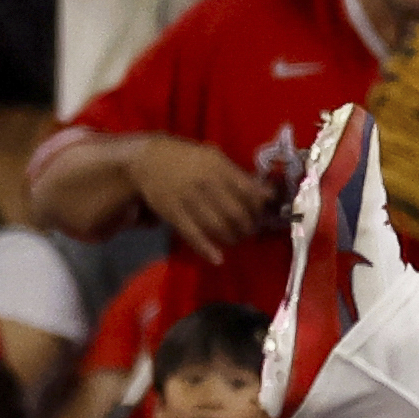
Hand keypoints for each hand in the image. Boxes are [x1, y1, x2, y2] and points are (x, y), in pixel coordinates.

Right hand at [127, 135, 271, 261]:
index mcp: (220, 167)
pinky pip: (193, 235)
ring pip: (217, 226)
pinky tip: (218, 258)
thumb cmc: (189, 160)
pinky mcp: (173, 213)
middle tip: (251, 231)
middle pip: (236, 213)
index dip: (260, 208)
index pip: (249, 192)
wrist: (149, 159)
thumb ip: (240, 176)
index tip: (263, 215)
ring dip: (232, 238)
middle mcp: (206, 183)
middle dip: (248, 227)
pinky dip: (207, 249)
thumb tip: (269, 195)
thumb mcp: (214, 159)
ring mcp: (188, 199)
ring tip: (236, 240)